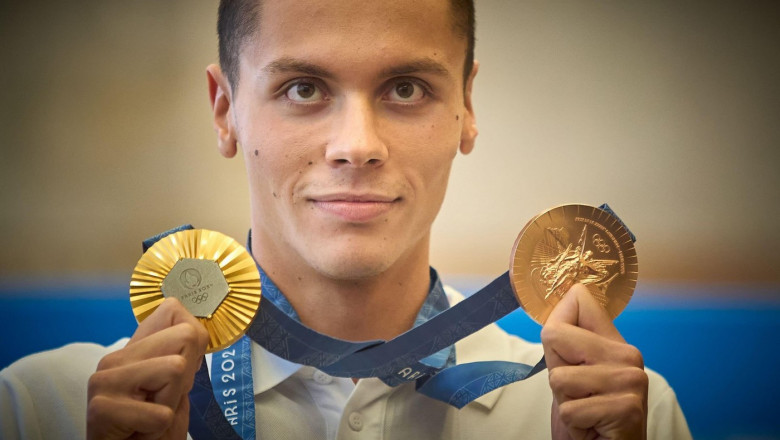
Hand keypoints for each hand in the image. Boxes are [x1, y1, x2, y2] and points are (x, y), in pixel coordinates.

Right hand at [87, 298, 208, 439]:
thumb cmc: (147, 430)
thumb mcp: (172, 389)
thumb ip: (180, 358)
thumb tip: (196, 329)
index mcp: (133, 350)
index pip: (172, 310)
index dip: (194, 342)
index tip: (181, 376)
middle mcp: (115, 359)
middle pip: (186, 335)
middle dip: (186, 376)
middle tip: (164, 402)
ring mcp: (105, 381)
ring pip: (175, 368)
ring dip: (171, 403)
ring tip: (150, 419)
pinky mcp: (102, 408)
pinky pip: (161, 413)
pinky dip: (159, 429)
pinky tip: (139, 433)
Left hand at [541, 284, 647, 439]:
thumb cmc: (589, 419)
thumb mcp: (573, 376)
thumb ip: (567, 344)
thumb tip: (560, 300)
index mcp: (615, 343)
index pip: (578, 300)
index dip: (554, 324)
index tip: (561, 354)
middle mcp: (628, 356)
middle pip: (555, 334)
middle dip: (555, 371)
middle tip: (576, 394)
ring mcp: (630, 381)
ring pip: (559, 377)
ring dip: (565, 402)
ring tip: (586, 412)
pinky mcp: (626, 408)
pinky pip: (570, 409)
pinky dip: (573, 424)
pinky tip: (592, 427)